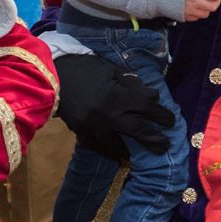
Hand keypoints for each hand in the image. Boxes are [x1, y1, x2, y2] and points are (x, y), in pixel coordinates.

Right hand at [53, 53, 172, 162]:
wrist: (49, 75)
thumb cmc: (82, 67)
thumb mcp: (109, 69)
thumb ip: (131, 84)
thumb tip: (152, 97)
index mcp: (117, 97)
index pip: (147, 109)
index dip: (162, 115)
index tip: (171, 121)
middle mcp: (108, 116)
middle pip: (138, 132)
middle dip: (154, 140)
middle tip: (165, 146)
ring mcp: (93, 127)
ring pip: (116, 145)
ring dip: (129, 150)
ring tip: (137, 154)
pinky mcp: (80, 131)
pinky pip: (97, 145)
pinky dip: (107, 148)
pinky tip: (114, 152)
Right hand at [181, 0, 220, 21]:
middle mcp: (194, 1)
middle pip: (213, 7)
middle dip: (214, 2)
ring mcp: (189, 10)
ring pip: (206, 14)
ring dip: (206, 8)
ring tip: (201, 2)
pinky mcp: (184, 16)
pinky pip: (196, 18)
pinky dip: (197, 13)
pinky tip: (193, 6)